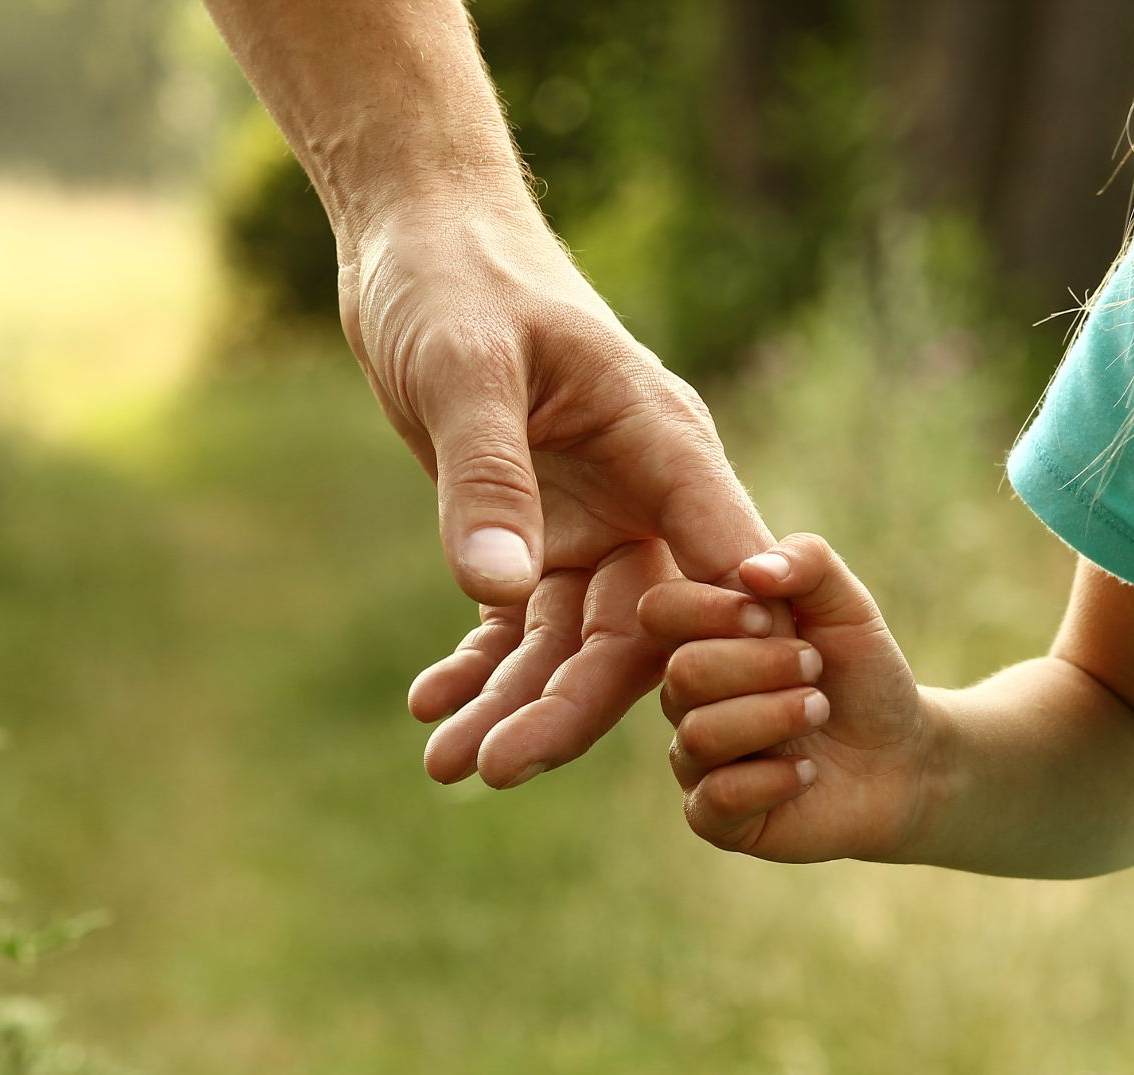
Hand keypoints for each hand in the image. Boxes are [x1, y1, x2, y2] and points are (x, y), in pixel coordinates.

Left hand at [339, 201, 782, 787]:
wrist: (418, 246)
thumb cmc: (455, 279)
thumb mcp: (464, 368)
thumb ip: (487, 476)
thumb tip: (496, 592)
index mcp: (664, 445)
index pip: (714, 560)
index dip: (716, 647)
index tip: (709, 734)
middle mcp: (641, 497)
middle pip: (631, 630)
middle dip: (567, 706)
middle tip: (495, 768)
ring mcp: (588, 521)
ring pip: (566, 642)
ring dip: (511, 703)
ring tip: (443, 764)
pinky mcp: (530, 534)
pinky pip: (515, 623)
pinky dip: (478, 667)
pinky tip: (430, 706)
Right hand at [637, 534, 930, 861]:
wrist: (902, 756)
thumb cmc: (862, 675)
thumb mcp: (848, 605)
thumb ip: (807, 562)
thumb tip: (753, 571)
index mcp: (702, 638)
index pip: (660, 611)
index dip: (712, 610)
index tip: (774, 617)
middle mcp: (685, 698)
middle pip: (683, 673)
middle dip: (763, 667)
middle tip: (814, 670)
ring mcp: (695, 758)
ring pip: (700, 735)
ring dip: (775, 718)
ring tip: (818, 712)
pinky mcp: (715, 816)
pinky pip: (717, 797)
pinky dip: (772, 780)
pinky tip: (806, 772)